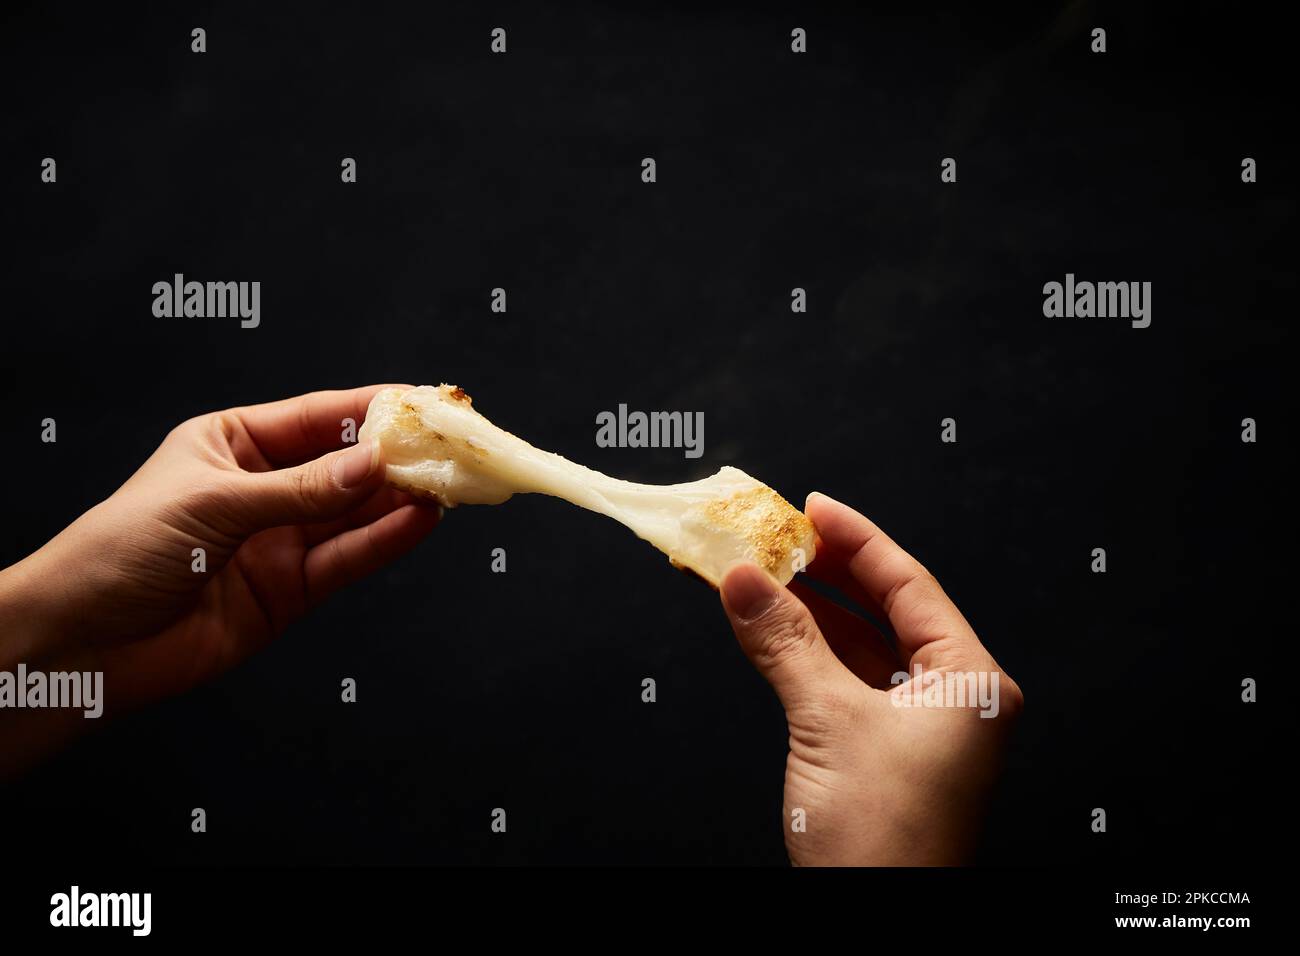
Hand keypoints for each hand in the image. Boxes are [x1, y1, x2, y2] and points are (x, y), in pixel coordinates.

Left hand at [0, 385, 439, 774]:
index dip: (374, 409)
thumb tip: (376, 465)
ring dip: (402, 499)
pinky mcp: (290, 591)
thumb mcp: (214, 503)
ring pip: (355, 513)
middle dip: (399, 456)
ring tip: (448, 485)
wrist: (83, 647)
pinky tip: (420, 523)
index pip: (318, 417)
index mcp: (233, 443)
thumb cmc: (121, 552)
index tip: (427, 403)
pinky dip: (386, 542)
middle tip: (452, 448)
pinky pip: (348, 559)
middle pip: (346, 466)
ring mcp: (279, 540)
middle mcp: (263, 488)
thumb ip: (303, 489)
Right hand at [718, 492, 1022, 865]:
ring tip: (762, 574)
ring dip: (811, 613)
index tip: (811, 507)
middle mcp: (955, 701)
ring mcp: (922, 730)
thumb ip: (784, 643)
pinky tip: (772, 629)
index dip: (857, 540)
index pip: (911, 585)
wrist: (875, 934)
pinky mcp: (887, 754)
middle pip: (887, 611)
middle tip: (776, 536)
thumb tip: (742, 578)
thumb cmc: (882, 844)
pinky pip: (848, 683)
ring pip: (862, 648)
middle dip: (827, 573)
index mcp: (971, 683)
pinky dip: (808, 655)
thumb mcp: (827, 723)